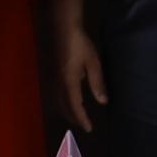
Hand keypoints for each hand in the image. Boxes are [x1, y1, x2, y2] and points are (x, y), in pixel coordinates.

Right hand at [57, 17, 107, 132]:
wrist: (64, 28)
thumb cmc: (80, 44)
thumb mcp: (93, 63)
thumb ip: (97, 82)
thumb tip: (103, 102)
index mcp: (69, 82)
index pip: (75, 106)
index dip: (82, 118)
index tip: (89, 129)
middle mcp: (59, 83)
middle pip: (64, 105)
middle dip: (73, 117)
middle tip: (83, 125)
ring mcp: (54, 77)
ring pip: (59, 100)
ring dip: (67, 110)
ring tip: (76, 115)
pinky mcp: (53, 72)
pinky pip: (57, 92)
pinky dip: (64, 100)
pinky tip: (71, 97)